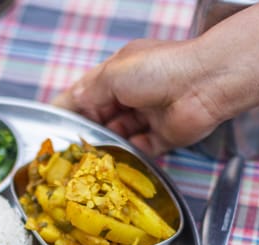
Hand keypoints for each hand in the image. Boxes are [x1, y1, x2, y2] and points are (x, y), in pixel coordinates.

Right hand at [52, 39, 223, 156]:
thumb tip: (72, 105)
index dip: (69, 109)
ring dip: (107, 144)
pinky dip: (129, 156)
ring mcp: (149, 115)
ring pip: (119, 135)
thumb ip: (88, 92)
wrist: (206, 84)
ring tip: (90, 157)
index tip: (53, 126)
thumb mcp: (113, 74)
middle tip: (70, 148)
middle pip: (102, 117)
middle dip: (88, 131)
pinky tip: (116, 161)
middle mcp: (134, 93)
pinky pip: (141, 150)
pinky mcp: (164, 136)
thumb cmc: (163, 68)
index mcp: (120, 72)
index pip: (87, 92)